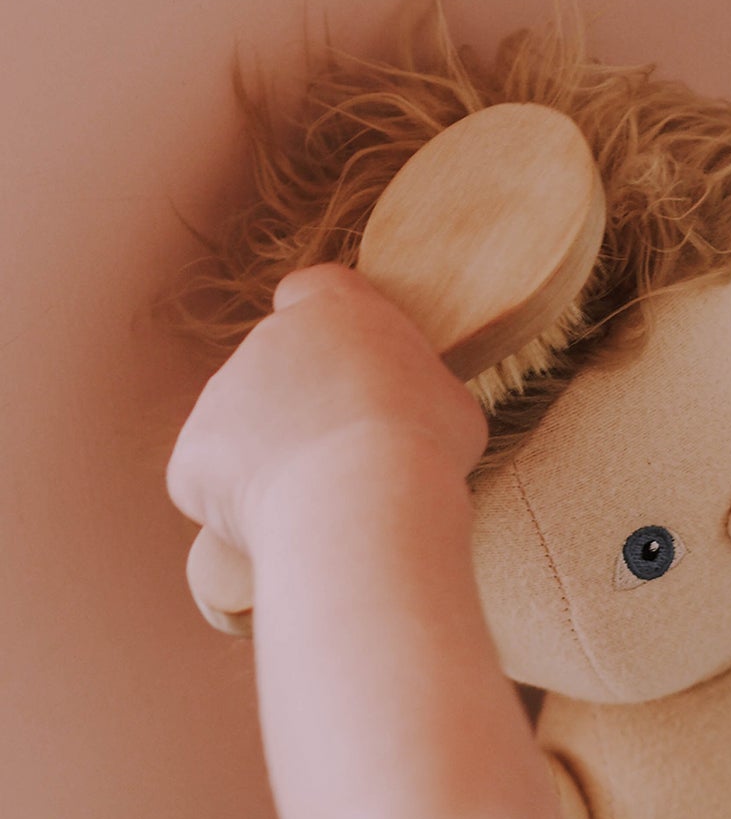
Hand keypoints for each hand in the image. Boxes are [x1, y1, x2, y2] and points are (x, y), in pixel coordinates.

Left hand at [166, 264, 487, 554]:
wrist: (361, 502)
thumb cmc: (422, 449)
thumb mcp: (450, 404)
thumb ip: (414, 391)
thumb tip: (407, 410)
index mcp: (337, 310)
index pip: (313, 292)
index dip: (329, 333)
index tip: (350, 371)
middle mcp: (267, 337)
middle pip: (280, 371)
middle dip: (306, 412)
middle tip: (350, 464)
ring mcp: (220, 394)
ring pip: (247, 432)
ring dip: (277, 462)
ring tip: (325, 504)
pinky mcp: (191, 455)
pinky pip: (216, 484)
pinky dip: (243, 509)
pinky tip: (289, 526)